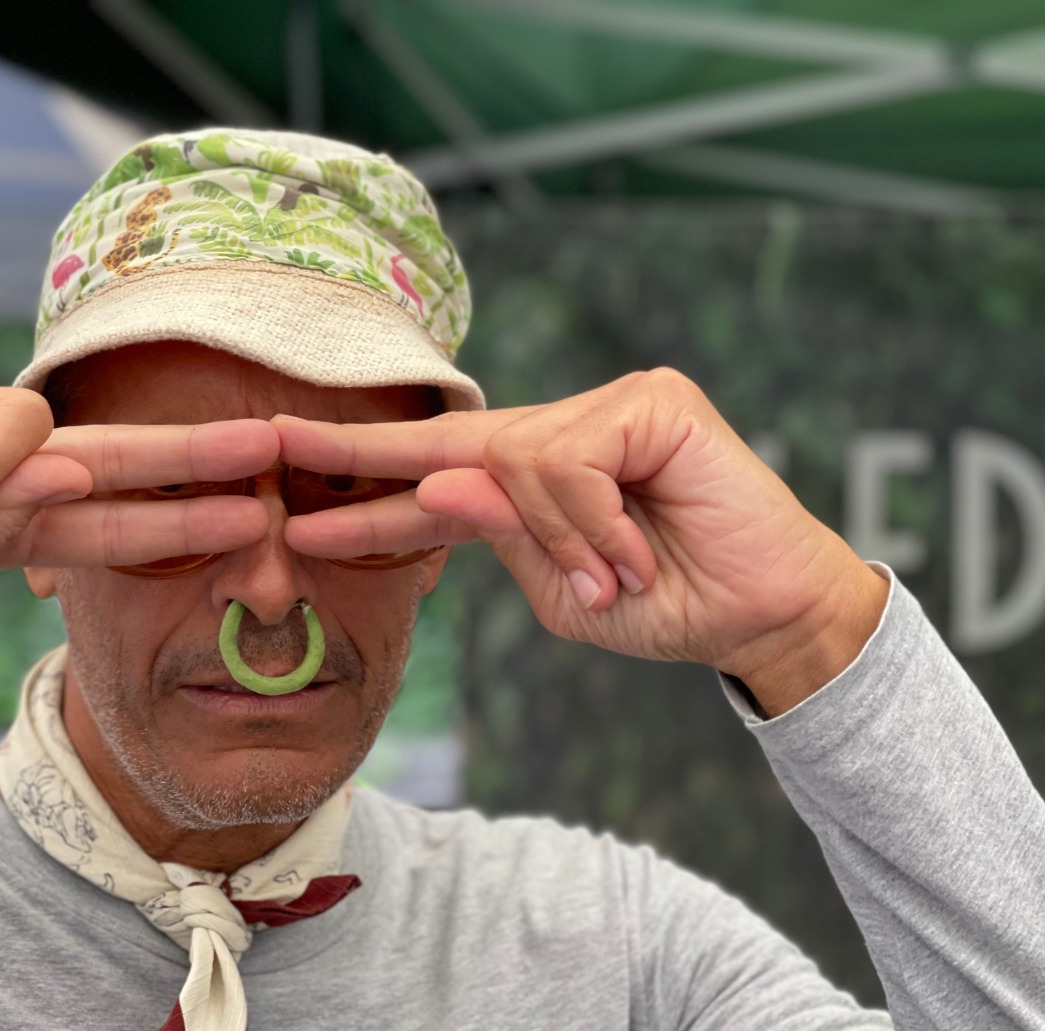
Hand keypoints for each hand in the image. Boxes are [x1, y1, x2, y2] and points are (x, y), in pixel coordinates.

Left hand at [273, 368, 887, 714]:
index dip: (362, 494)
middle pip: (449, 441)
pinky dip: (595, 521)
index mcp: (531, 493)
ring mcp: (608, 407)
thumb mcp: (568, 598)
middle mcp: (562, 435)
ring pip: (517, 462)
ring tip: (614, 582)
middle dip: (363, 453)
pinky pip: (574, 461)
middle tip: (277, 447)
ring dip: (557, 539)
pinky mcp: (652, 400)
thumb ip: (504, 544)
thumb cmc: (671, 608)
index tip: (286, 503)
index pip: (432, 484)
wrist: (767, 616)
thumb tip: (439, 480)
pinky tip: (632, 555)